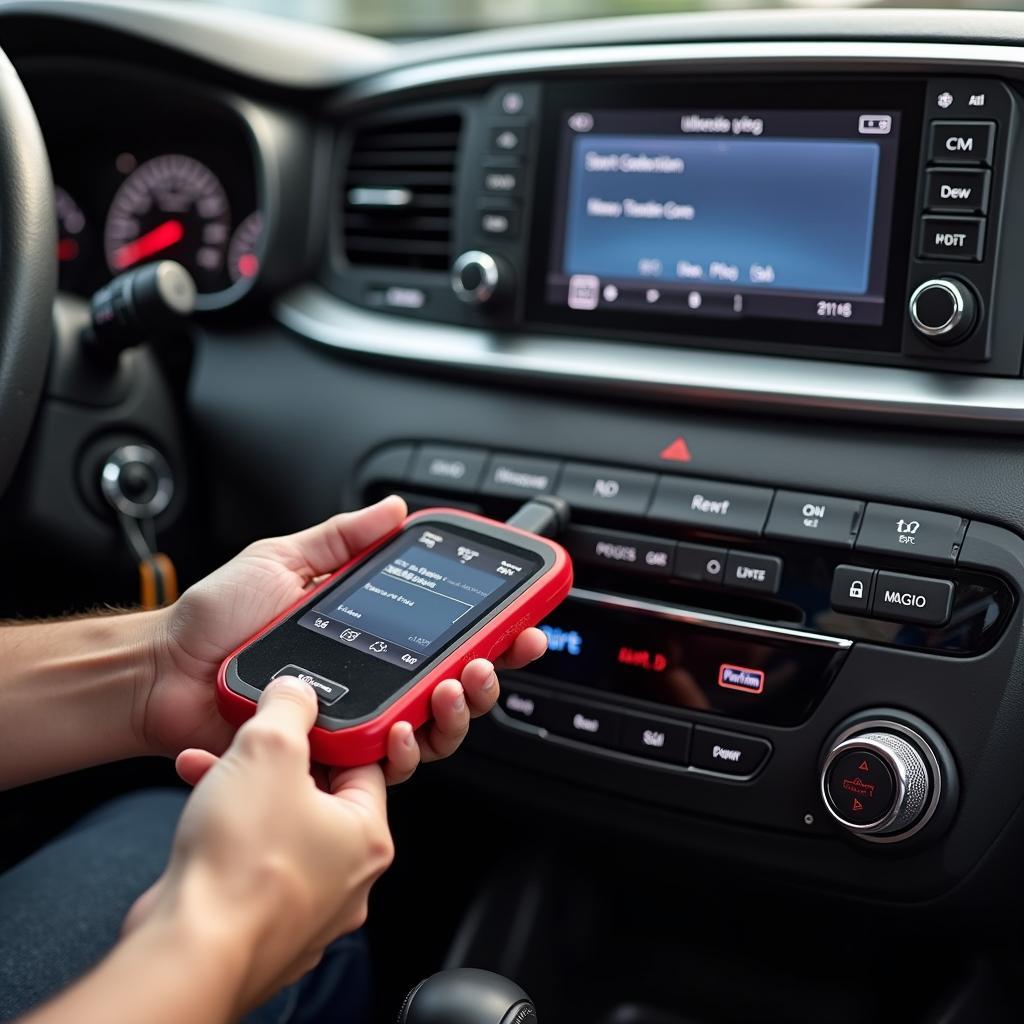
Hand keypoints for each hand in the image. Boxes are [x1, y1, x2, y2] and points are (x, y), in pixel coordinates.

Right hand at [123, 678, 393, 1015]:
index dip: (327, 732)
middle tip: (248, 744)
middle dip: (273, 762)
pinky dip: (228, 833)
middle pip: (317, 795)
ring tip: (209, 769)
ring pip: (279, 827)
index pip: (363, 763)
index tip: (300, 717)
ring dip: (242, 792)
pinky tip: (199, 811)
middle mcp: (347, 879)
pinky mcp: (262, 926)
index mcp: (368, 836)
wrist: (187, 948)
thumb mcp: (269, 748)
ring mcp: (306, 909)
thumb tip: (297, 691)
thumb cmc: (241, 863)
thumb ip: (289, 707)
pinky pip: (252, 862)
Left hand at [135, 495, 546, 777]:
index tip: (525, 619)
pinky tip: (404, 729)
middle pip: (453, 690)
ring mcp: (353, 719)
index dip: (493, 630)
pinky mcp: (330, 755)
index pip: (446, 632)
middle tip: (490, 662)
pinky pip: (382, 764)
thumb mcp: (285, 559)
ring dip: (457, 715)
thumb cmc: (218, 616)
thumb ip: (343, 538)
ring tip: (455, 690)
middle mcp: (372, 678)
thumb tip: (394, 509)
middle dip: (488, 679)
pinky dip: (404, 750)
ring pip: (431, 732)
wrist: (165, 670)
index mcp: (371, 631)